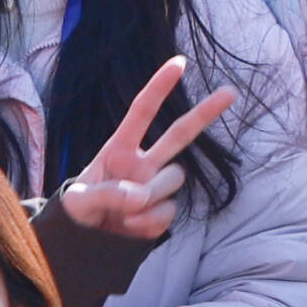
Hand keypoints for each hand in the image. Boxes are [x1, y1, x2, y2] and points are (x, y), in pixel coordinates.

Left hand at [58, 58, 233, 244]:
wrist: (83, 243)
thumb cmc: (75, 212)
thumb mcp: (77, 201)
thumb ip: (107, 194)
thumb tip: (140, 196)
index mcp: (119, 148)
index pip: (141, 112)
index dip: (159, 87)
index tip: (179, 63)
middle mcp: (143, 163)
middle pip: (180, 133)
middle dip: (205, 113)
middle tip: (230, 91)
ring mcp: (155, 186)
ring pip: (174, 178)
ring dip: (153, 194)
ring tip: (124, 212)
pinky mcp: (161, 212)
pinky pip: (167, 212)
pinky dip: (148, 222)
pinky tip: (129, 227)